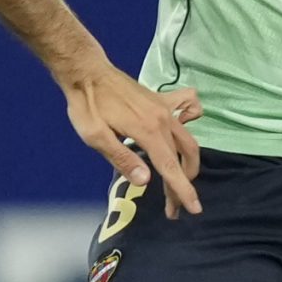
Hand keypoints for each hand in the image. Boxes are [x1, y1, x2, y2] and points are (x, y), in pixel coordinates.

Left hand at [57, 57, 203, 215]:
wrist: (86, 71)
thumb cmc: (86, 105)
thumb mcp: (95, 136)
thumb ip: (121, 158)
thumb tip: (145, 180)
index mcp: (147, 131)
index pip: (170, 167)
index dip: (183, 191)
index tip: (194, 210)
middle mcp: (163, 119)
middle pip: (182, 157)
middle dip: (182, 184)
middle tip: (172, 206)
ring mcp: (165, 107)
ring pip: (188, 138)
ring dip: (188, 162)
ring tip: (179, 179)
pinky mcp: (162, 100)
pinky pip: (189, 106)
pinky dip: (192, 119)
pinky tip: (182, 129)